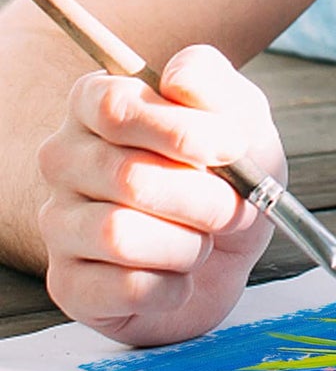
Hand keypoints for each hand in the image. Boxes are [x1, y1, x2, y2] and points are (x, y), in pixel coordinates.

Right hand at [37, 45, 283, 346]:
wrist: (235, 241)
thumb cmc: (230, 168)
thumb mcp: (241, 114)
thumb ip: (212, 84)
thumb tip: (178, 82)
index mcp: (96, 104)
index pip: (113, 108)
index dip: (180, 131)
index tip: (232, 147)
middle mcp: (65, 160)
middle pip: (128, 177)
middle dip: (204, 198)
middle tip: (234, 206)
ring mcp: (59, 223)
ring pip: (119, 235)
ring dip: (189, 244)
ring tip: (203, 240)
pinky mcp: (69, 285)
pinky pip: (123, 289)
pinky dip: (172, 286)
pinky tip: (180, 276)